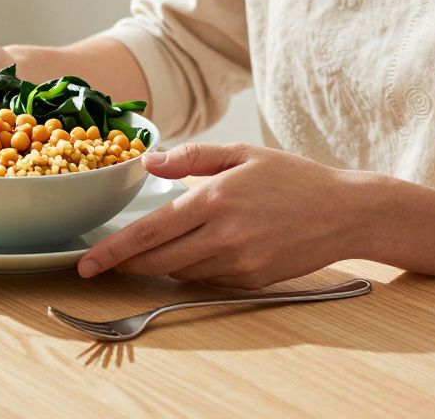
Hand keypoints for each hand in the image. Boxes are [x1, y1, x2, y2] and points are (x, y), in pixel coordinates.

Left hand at [78, 143, 371, 288]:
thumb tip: (147, 163)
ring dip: (160, 264)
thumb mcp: (241, 153)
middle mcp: (224, 236)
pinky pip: (208, 280)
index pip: (151, 231)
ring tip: (153, 249)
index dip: (114, 251)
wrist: (347, 212)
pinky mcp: (252, 281)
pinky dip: (193, 268)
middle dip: (126, 264)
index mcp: (215, 200)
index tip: (87, 264)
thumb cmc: (293, 178)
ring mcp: (239, 263)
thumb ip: (190, 158)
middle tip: (104, 263)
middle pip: (157, 261)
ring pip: (180, 272)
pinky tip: (198, 251)